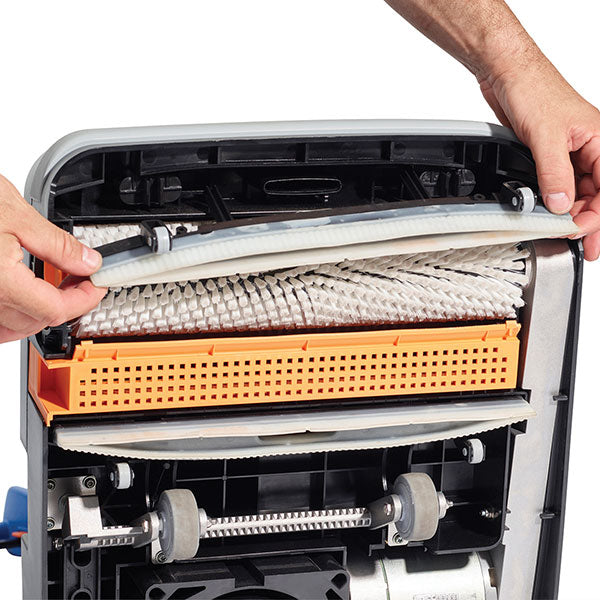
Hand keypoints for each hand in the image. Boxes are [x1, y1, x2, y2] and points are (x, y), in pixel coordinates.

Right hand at [0, 174, 105, 342]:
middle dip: (66, 305)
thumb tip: (88, 262)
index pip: (55, 310)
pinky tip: (22, 298)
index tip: (97, 285)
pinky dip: (12, 318)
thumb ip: (57, 244)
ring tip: (56, 287)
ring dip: (39, 314)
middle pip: (36, 322)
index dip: (85, 299)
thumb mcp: (16, 213)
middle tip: (82, 281)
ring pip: (12, 328)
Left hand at [477, 50, 599, 259]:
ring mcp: (570, 152)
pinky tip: (546, 213)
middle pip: (596, 194)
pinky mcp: (550, 154)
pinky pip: (558, 183)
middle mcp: (590, 148)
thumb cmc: (534, 90)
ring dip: (568, 212)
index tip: (580, 235)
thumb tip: (560, 206)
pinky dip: (553, 199)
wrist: (507, 74)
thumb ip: (554, 175)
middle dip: (586, 220)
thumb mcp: (545, 137)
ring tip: (559, 232)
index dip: (597, 216)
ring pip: (577, 191)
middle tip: (578, 245)